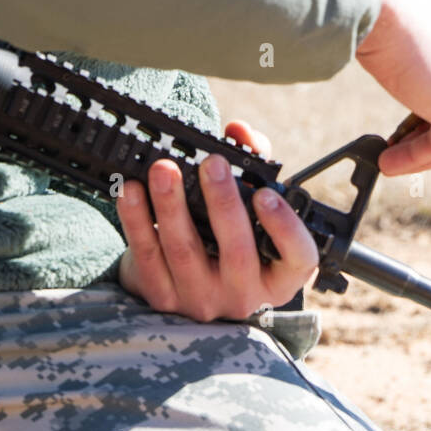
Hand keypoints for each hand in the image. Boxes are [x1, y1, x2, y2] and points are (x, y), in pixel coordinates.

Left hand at [115, 119, 318, 322]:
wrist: (187, 281)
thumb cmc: (230, 234)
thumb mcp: (250, 205)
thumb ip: (253, 163)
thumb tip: (239, 131)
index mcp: (278, 274)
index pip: (298, 258)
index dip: (285, 228)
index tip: (265, 195)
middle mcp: (244, 293)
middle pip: (237, 252)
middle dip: (223, 203)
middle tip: (212, 163)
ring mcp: (202, 300)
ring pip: (185, 251)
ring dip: (172, 205)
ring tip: (164, 169)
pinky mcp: (162, 298)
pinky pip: (147, 257)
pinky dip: (138, 221)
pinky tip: (132, 191)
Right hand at [357, 0, 430, 176]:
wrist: (378, 6)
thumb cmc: (383, 9)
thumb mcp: (417, 31)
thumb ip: (430, 58)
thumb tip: (418, 86)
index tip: (413, 124)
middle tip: (404, 148)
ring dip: (423, 154)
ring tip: (391, 161)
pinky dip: (415, 158)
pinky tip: (389, 161)